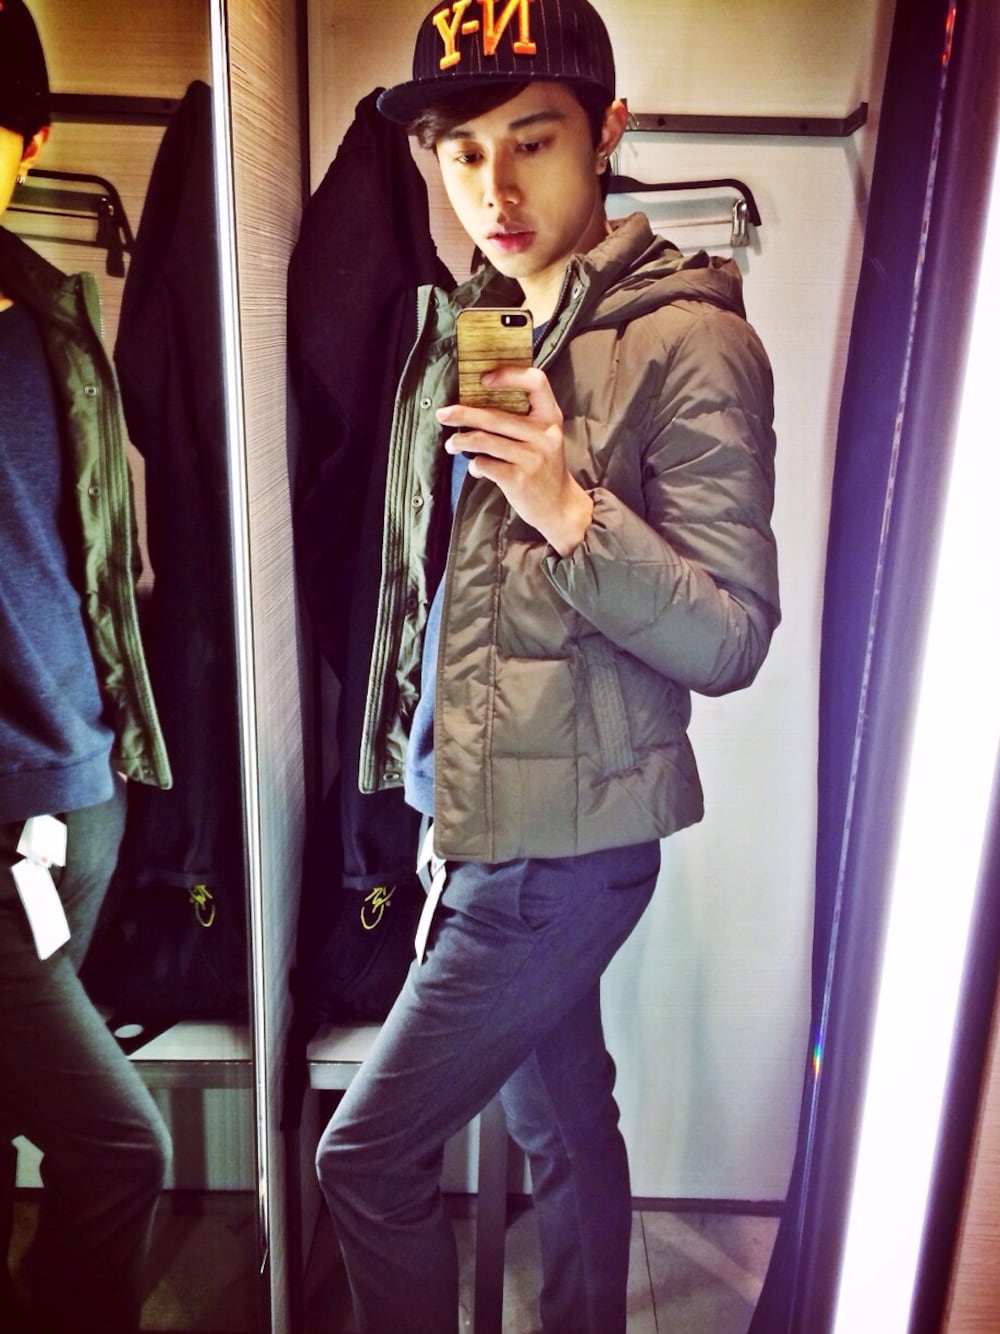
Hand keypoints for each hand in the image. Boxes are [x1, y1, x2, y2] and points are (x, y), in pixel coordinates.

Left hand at [438, 366, 592, 556]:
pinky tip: (476, 468)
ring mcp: (532, 457)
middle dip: (463, 414)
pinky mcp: (519, 479)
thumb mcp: (543, 437)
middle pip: (496, 416)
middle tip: (443, 413)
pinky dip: (475, 465)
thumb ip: (521, 420)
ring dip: (461, 441)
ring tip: (450, 444)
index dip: (509, 375)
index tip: (483, 379)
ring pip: (485, 441)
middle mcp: (543, 434)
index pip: (536, 381)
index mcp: (550, 417)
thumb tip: (476, 405)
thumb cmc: (544, 467)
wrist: (559, 505)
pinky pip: (485, 464)